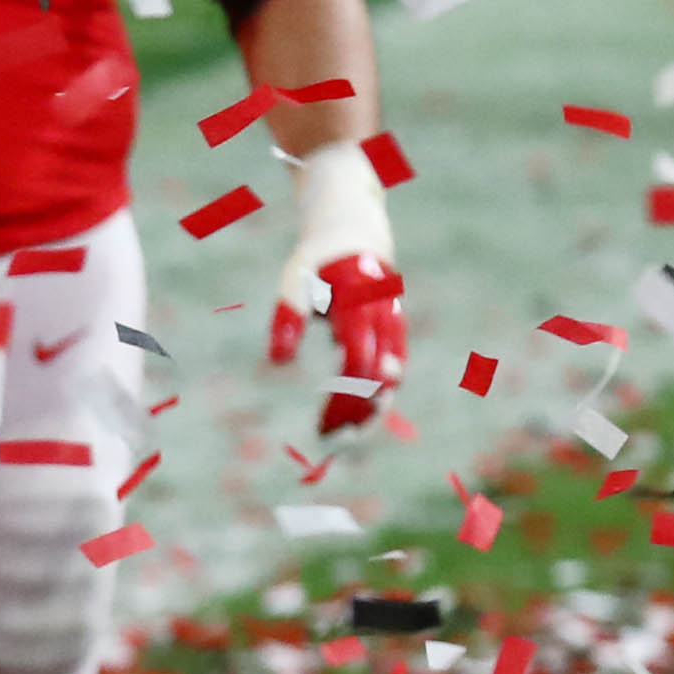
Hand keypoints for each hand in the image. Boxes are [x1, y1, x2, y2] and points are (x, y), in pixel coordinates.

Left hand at [272, 253, 406, 436]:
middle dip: (357, 411)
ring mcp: (394, 325)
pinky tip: (359, 417)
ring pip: (392, 376)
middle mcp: (384, 319)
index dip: (343, 399)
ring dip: (372, 408)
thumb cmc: (317, 262)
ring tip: (347, 436)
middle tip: (330, 439)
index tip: (322, 426)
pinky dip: (378, 394)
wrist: (355, 234)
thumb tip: (280, 362)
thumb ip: (288, 318)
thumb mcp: (295, 281)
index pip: (358, 363)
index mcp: (360, 307)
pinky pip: (392, 368)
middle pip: (379, 378)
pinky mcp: (393, 332)